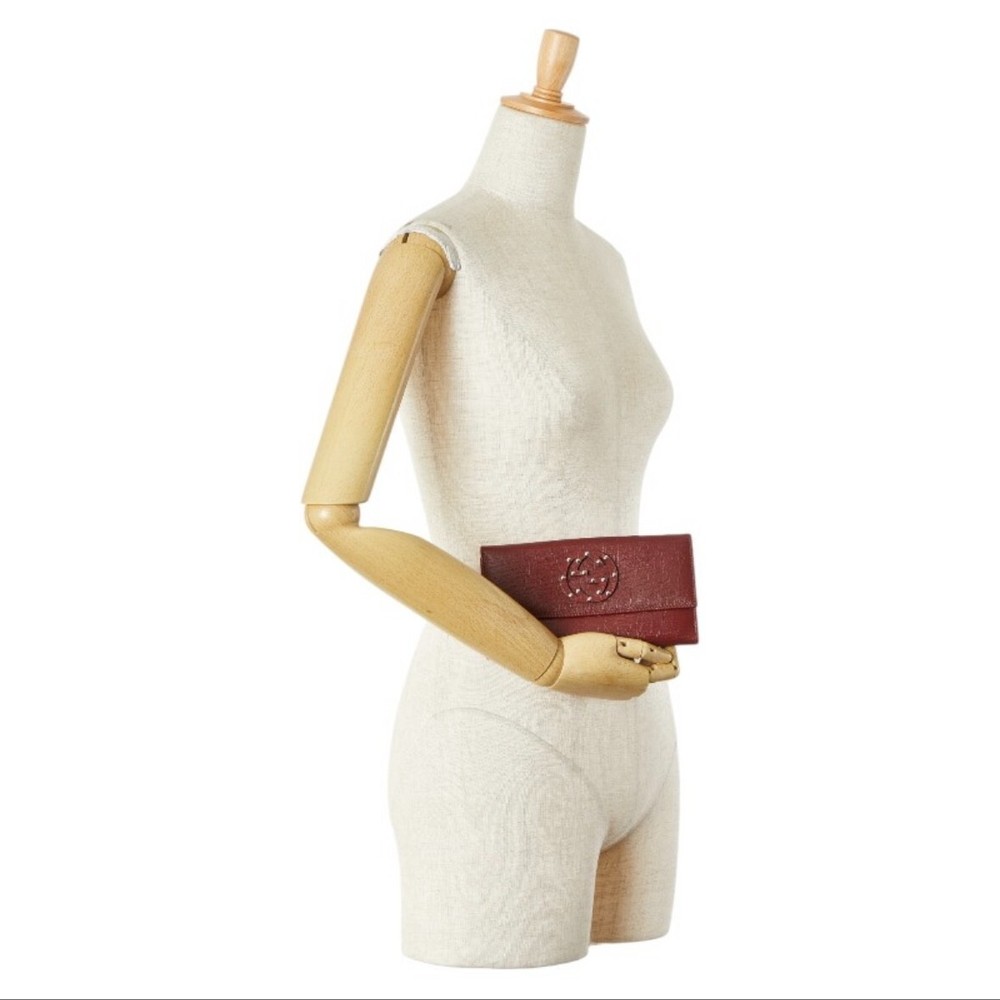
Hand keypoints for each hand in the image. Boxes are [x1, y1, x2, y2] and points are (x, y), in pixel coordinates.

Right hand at [538, 632, 677, 699]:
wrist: (553, 669)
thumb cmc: (583, 652)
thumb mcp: (615, 643)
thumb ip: (645, 649)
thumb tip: (667, 656)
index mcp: (640, 680)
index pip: (672, 668)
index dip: (671, 650)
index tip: (662, 634)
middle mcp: (633, 691)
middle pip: (657, 671)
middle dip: (656, 652)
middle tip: (642, 631)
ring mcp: (620, 694)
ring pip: (641, 673)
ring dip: (640, 658)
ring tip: (624, 639)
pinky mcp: (608, 692)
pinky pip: (627, 677)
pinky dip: (628, 664)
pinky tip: (612, 650)